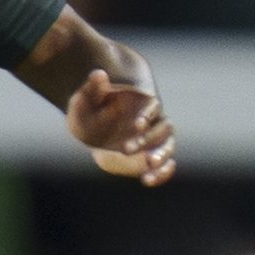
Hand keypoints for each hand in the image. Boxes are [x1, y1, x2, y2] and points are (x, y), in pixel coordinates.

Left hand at [66, 63, 175, 183]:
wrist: (93, 126)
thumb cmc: (92, 108)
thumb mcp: (87, 98)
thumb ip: (94, 87)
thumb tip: (98, 74)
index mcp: (142, 103)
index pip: (153, 106)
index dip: (147, 114)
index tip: (137, 124)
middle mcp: (154, 121)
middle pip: (162, 129)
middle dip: (147, 139)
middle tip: (126, 148)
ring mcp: (155, 141)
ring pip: (167, 146)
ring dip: (161, 156)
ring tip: (148, 166)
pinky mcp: (151, 157)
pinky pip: (165, 165)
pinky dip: (163, 173)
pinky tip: (150, 180)